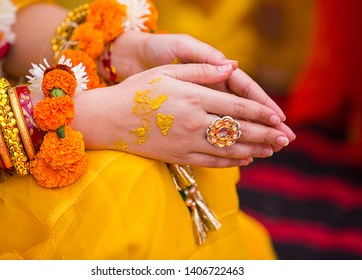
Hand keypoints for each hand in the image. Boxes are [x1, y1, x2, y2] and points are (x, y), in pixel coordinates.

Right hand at [79, 63, 291, 167]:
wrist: (110, 120)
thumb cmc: (137, 91)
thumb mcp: (168, 72)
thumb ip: (201, 71)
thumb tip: (231, 66)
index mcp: (194, 98)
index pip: (238, 108)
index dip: (262, 113)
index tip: (279, 117)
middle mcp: (195, 122)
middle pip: (240, 130)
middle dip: (266, 134)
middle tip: (286, 138)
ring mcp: (188, 143)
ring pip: (230, 149)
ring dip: (255, 149)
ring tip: (272, 149)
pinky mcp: (180, 157)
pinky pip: (213, 161)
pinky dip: (232, 161)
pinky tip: (246, 159)